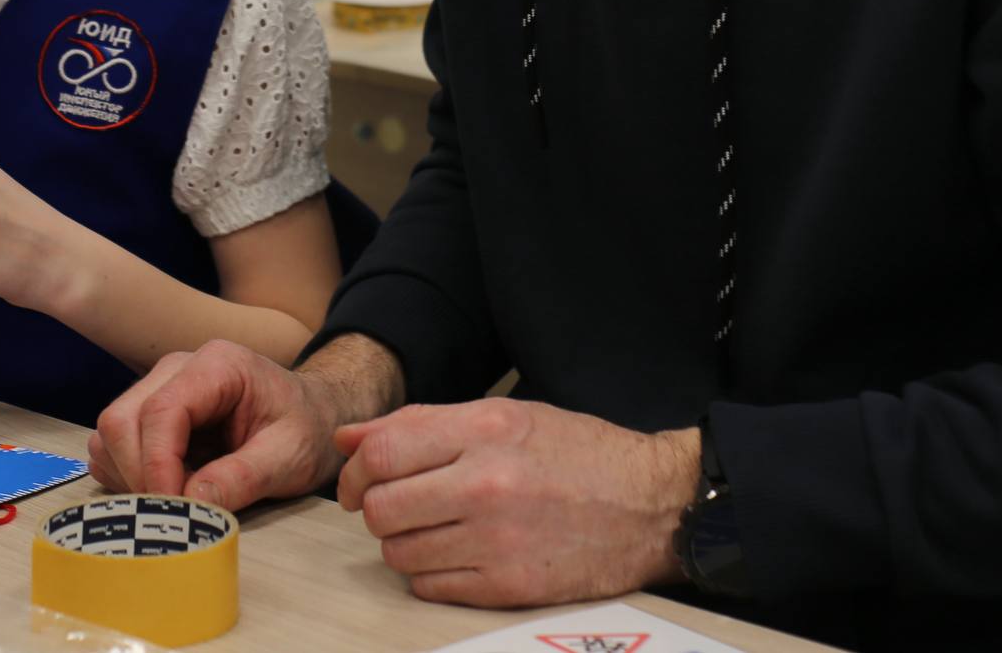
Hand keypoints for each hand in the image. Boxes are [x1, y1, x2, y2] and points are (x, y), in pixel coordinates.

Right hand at [89, 339, 350, 508]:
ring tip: (179, 498)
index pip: (161, 411)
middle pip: (121, 420)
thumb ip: (244, 476)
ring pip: (110, 434)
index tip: (174, 509)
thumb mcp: (290, 456)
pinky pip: (113, 446)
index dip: (157, 465)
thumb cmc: (305, 429)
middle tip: (175, 512)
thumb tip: (194, 501)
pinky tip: (170, 488)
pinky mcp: (148, 413)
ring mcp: (158, 388)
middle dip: (138, 474)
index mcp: (217, 365)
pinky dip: (128, 476)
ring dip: (130, 477)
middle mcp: (177, 369)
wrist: (312, 416)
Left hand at [335, 400, 695, 606]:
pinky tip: (457, 555)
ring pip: (398, 553)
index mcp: (484, 432)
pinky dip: (431, 574)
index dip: (355, 471)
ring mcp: (496, 541)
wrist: (651, 505)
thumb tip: (350, 438)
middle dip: (376, 508)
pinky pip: (430, 587)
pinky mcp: (509, 587)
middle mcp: (485, 486)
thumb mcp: (505, 415)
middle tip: (397, 506)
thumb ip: (422, 423)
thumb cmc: (578, 454)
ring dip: (403, 543)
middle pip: (380, 509)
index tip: (358, 481)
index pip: (381, 454)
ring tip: (434, 529)